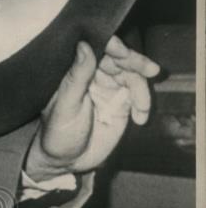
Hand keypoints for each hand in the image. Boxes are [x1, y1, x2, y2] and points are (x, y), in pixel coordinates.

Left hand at [25, 36, 160, 179]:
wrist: (66, 162)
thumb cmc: (57, 134)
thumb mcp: (65, 107)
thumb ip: (76, 77)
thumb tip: (84, 45)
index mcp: (76, 72)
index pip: (96, 49)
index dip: (112, 47)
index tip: (123, 53)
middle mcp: (94, 76)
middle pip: (119, 60)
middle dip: (136, 63)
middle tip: (150, 70)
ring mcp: (109, 90)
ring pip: (132, 77)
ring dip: (142, 89)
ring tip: (142, 108)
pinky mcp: (121, 105)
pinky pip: (138, 96)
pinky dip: (143, 104)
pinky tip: (141, 118)